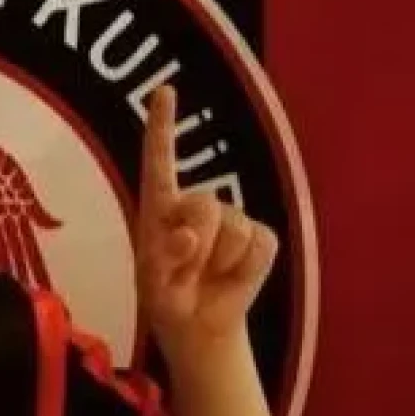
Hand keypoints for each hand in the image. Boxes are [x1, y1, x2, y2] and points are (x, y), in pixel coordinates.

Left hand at [136, 86, 278, 354]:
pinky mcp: (260, 237)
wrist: (199, 326)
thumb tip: (189, 237)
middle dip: (197, 242)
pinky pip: (260, 246)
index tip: (164, 89)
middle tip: (186, 271)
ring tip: (207, 277)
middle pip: (205, 204)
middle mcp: (196, 203)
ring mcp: (232, 218)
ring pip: (233, 229)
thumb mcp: (154, 284)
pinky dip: (246, 270)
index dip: (162, 124)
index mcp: (160, 205)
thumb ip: (165, 259)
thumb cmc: (167, 296)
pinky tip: (231, 278)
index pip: (159, 159)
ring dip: (218, 263)